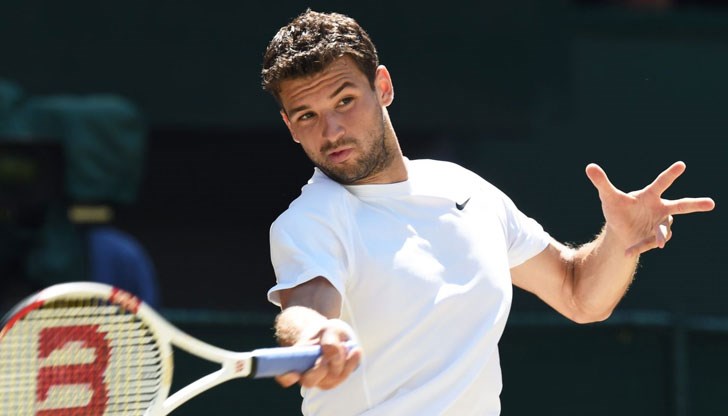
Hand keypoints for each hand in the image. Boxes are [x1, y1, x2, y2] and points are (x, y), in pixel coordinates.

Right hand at [275, 319, 361, 389]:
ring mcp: (320, 380)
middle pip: (309, 381)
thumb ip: (329, 340)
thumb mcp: (327, 329)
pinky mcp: (335, 380)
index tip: (294, 373)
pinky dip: (351, 364)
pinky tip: (357, 352)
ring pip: (330, 378)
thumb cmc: (323, 333)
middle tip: (329, 354)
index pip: (284, 377)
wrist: (330, 337)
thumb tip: (332, 354)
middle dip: (321, 368)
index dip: (287, 378)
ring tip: (345, 344)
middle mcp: (304, 375)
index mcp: (293, 362)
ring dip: (341, 361)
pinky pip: (343, 375)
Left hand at [586, 161, 714, 255]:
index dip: (670, 174)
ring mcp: (659, 225)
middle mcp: (660, 209)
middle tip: (711, 203)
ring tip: (660, 243)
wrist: (619, 229)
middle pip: (680, 205)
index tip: (682, 164)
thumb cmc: (618, 208)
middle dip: (695, 205)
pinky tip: (627, 252)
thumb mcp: (608, 196)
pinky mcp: (652, 239)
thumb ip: (601, 182)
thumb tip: (589, 166)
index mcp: (650, 196)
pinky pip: (647, 243)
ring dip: (661, 235)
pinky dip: (638, 247)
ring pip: (665, 230)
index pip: (661, 183)